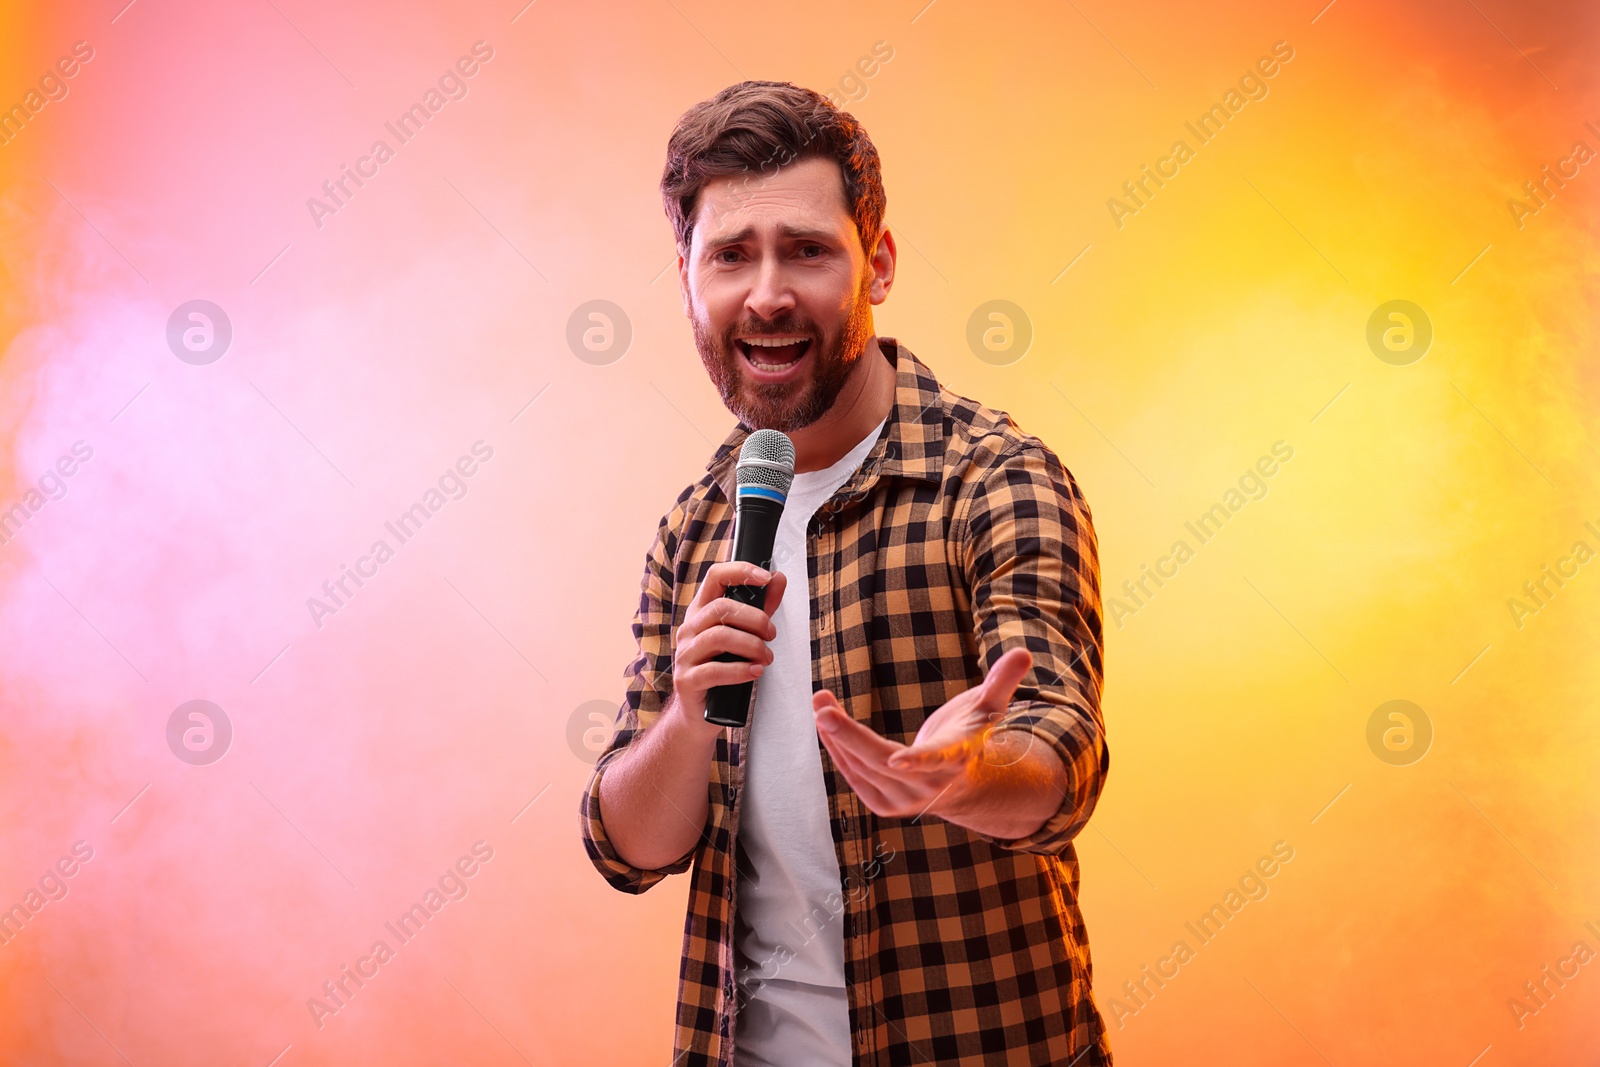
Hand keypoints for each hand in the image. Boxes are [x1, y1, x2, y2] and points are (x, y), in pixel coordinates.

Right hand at [670, 561, 786, 738]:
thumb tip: (778, 578)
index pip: (715, 576)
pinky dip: (741, 670)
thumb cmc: (723, 669)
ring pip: (719, 636)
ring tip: (767, 657)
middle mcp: (688, 629)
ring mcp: (684, 654)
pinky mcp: (687, 680)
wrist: (699, 713)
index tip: (767, 577)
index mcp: (701, 612)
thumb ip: (761, 608)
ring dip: (752, 645)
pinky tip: (756, 672)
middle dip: (756, 619)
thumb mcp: (744, 634)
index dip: (741, 571)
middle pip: (722, 608)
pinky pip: (714, 670)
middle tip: (772, 635)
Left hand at [812, 646, 1035, 819]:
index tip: (897, 760)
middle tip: (822, 708)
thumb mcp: (988, 708)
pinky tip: (825, 725)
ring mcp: (903, 800)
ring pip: (862, 768)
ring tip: (819, 702)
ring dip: (835, 736)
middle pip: (881, 762)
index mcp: (954, 760)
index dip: (916, 762)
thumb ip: (1003, 682)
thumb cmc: (972, 735)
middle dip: (849, 735)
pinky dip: (837, 750)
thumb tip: (1024, 653)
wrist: (962, 786)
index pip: (934, 761)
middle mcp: (927, 786)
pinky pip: (854, 776)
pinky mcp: (883, 805)